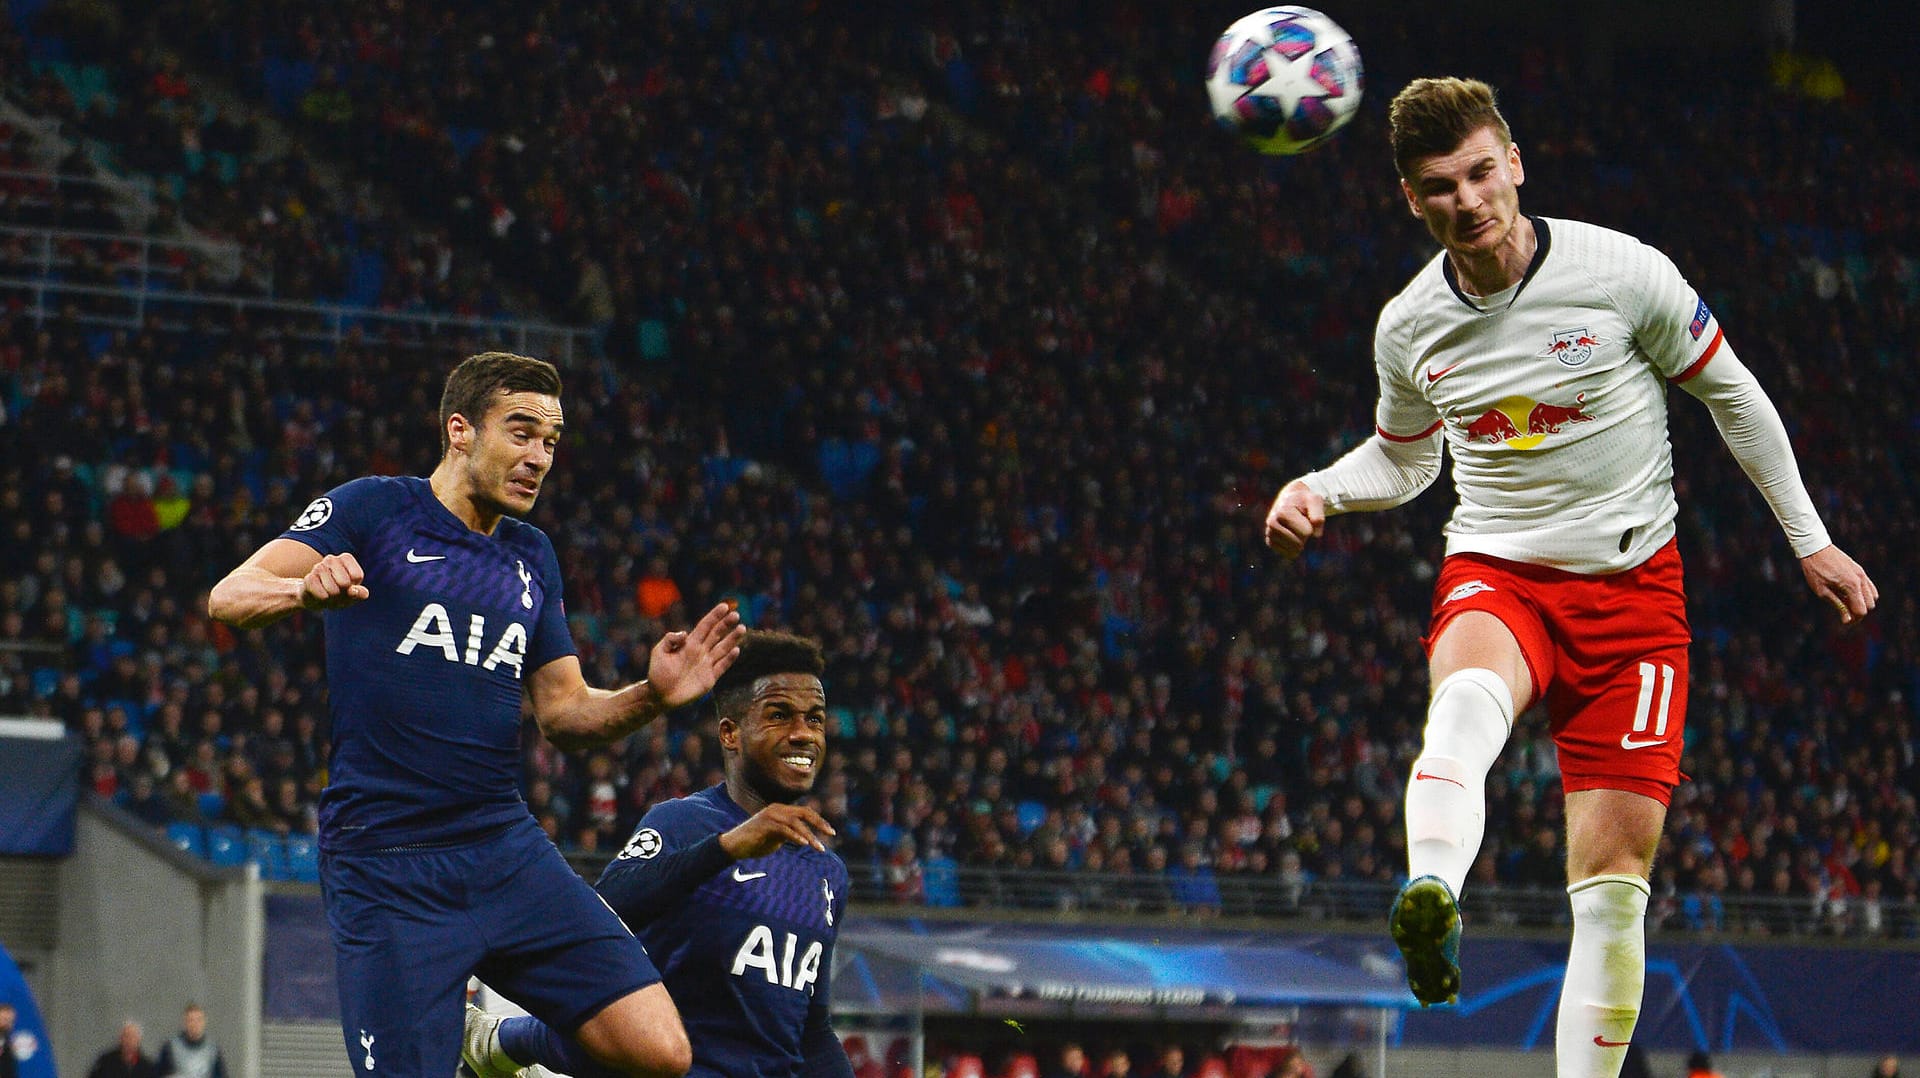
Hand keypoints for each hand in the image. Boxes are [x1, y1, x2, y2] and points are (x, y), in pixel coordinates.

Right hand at [300, 553, 368, 609]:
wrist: (315, 599)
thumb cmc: (339, 594)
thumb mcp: (353, 595)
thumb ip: (360, 593)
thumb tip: (353, 591)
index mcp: (346, 558)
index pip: (357, 575)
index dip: (354, 587)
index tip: (349, 586)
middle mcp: (331, 559)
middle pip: (345, 582)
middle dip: (342, 593)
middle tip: (337, 592)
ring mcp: (318, 567)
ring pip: (333, 589)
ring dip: (332, 597)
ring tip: (329, 594)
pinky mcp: (309, 578)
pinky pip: (322, 594)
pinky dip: (324, 599)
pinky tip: (321, 595)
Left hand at [645, 602, 745, 708]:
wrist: (660, 695)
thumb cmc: (657, 673)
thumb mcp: (658, 652)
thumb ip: (670, 640)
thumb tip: (685, 633)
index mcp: (690, 643)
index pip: (705, 626)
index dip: (714, 616)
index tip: (724, 606)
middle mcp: (700, 651)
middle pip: (717, 634)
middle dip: (726, 624)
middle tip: (736, 615)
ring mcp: (707, 664)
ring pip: (723, 648)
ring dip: (732, 639)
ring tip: (742, 628)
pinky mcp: (710, 678)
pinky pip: (722, 666)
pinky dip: (730, 659)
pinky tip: (736, 650)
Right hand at [720, 802, 836, 856]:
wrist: (734, 846)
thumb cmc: (756, 843)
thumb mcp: (777, 837)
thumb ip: (791, 834)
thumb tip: (806, 838)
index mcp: (781, 810)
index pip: (805, 812)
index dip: (819, 821)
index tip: (831, 832)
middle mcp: (777, 809)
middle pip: (804, 813)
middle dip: (819, 823)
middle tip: (831, 834)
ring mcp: (770, 815)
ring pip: (795, 822)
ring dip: (809, 835)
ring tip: (818, 847)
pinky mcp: (764, 824)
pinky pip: (784, 829)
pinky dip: (795, 836)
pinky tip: (804, 844)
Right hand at [1264, 479, 1325, 558]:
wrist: (1289, 499)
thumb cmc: (1304, 501)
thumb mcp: (1315, 501)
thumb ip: (1318, 516)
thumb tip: (1316, 535)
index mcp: (1283, 512)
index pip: (1306, 533)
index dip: (1311, 527)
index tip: (1305, 517)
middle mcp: (1272, 523)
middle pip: (1298, 544)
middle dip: (1305, 537)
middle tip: (1301, 524)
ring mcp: (1269, 533)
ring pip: (1293, 551)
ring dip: (1300, 543)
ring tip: (1296, 528)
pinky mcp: (1270, 541)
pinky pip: (1287, 554)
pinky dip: (1294, 549)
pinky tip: (1293, 537)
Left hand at [1800, 545, 1876, 624]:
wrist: (1815, 548)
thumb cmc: (1815, 570)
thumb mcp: (1822, 591)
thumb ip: (1838, 605)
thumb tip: (1848, 620)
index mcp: (1852, 586)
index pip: (1861, 610)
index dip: (1854, 619)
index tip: (1844, 621)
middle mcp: (1860, 579)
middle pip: (1869, 605)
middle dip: (1859, 611)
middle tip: (1844, 612)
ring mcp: (1861, 573)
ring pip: (1872, 596)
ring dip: (1862, 602)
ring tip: (1845, 601)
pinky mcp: (1859, 569)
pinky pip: (1869, 586)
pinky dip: (1863, 593)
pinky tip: (1849, 593)